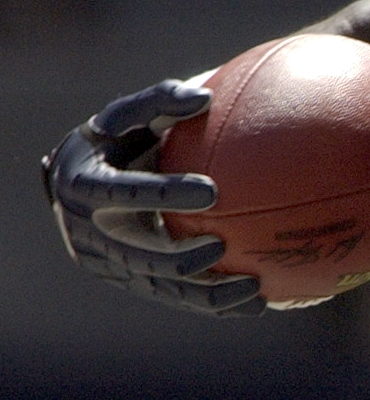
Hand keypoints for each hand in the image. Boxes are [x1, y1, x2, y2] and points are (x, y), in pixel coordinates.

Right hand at [41, 80, 264, 316]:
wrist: (81, 184)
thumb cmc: (116, 141)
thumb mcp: (127, 118)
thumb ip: (159, 102)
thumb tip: (205, 94)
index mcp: (85, 186)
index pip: (124, 194)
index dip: (163, 195)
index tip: (210, 191)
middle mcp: (92, 232)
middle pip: (141, 254)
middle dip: (182, 256)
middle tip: (224, 246)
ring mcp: (112, 264)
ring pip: (163, 287)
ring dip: (208, 293)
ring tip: (254, 288)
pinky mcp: (134, 284)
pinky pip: (177, 300)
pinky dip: (215, 304)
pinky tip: (258, 303)